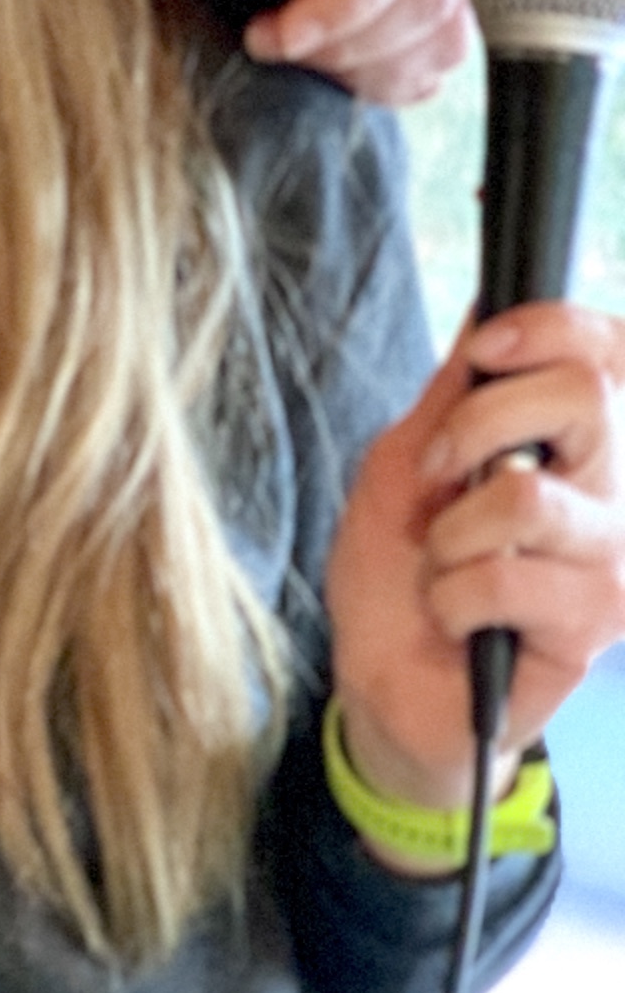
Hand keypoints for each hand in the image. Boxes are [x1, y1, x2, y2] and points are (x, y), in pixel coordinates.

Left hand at [128, 0, 463, 105]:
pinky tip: (321, 65)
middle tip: (264, 40)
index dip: (349, 2)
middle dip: (346, 40)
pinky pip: (434, 57)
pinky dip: (383, 78)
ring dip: (363, 65)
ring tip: (285, 48)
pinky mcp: (419, 2)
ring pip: (440, 33)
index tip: (279, 38)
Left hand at [324, 303, 624, 850]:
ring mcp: (610, 559)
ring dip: (451, 533)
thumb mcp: (406, 464)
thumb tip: (486, 309)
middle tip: (437, 473)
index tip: (485, 352)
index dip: (553, 328)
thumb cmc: (399, 572)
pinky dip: (448, 596)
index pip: (611, 353)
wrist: (389, 683)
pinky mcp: (593, 624)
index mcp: (575, 444)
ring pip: (527, 498)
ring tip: (443, 566)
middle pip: (588, 397)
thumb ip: (454, 394)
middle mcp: (612, 493)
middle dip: (481, 422)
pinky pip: (503, 578)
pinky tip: (456, 618)